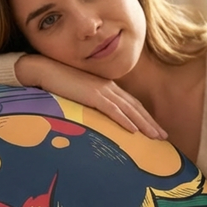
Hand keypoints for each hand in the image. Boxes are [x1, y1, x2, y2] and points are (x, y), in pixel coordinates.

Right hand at [15, 56, 166, 139]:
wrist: (43, 70)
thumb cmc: (57, 82)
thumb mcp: (78, 94)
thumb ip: (88, 103)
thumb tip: (93, 118)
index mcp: (106, 87)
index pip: (129, 103)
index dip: (143, 116)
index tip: (153, 128)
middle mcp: (108, 88)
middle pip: (135, 107)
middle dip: (150, 122)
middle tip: (163, 136)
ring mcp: (101, 90)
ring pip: (129, 109)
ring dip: (143, 124)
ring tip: (155, 137)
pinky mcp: (92, 95)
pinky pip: (113, 110)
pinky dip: (124, 120)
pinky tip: (133, 131)